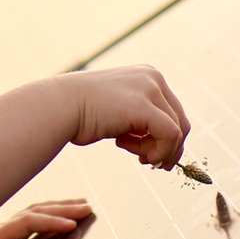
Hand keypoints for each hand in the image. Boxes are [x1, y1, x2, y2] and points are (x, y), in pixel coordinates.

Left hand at [0, 200, 93, 238]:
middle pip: (34, 212)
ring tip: (79, 204)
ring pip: (31, 212)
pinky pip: (26, 221)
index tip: (75, 223)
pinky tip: (51, 216)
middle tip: (89, 207)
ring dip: (56, 208)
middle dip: (62, 209)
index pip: (27, 224)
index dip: (51, 222)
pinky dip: (44, 215)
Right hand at [65, 65, 188, 168]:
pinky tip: (136, 155)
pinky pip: (169, 135)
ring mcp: (150, 89)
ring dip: (158, 151)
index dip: (167, 138)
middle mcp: (152, 77)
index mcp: (147, 76)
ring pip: (176, 131)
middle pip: (180, 121)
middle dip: (168, 147)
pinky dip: (159, 152)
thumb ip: (140, 118)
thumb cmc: (81, 113)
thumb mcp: (119, 109)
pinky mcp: (144, 106)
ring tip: (135, 156)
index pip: (173, 111)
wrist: (59, 107)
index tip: (150, 154)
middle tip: (151, 163)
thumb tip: (161, 143)